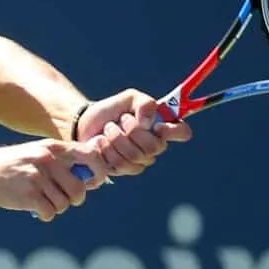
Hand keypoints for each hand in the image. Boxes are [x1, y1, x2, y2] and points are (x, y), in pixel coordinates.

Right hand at [0, 138, 113, 221]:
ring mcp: (38, 177)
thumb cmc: (14, 166)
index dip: (98, 171)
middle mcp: (47, 159)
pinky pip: (50, 213)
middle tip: (65, 199)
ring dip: (57, 207)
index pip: (90, 156)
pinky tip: (36, 210)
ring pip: (65, 203)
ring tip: (44, 201)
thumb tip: (93, 175)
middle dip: (75, 198)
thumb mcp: (37, 153)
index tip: (94, 181)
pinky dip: (46, 215)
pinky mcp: (29, 195)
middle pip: (80, 188)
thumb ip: (63, 160)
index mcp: (53, 147)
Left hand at [76, 89, 192, 176]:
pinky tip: (101, 142)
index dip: (174, 131)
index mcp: (161, 127)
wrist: (85, 124)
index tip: (157, 125)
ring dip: (117, 138)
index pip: (182, 132)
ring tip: (108, 129)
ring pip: (135, 156)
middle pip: (155, 147)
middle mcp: (154, 146)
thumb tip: (148, 122)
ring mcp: (140, 161)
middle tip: (121, 120)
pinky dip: (107, 149)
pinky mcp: (123, 170)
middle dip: (133, 131)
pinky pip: (120, 164)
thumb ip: (145, 103)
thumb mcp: (129, 98)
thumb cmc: (111, 110)